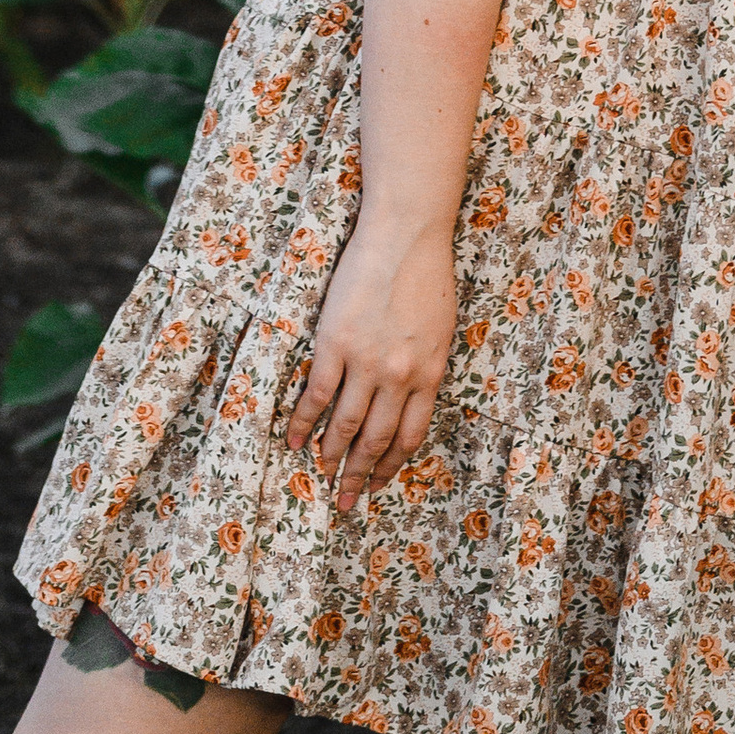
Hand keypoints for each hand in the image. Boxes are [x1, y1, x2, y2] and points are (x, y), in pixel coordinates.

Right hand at [287, 212, 458, 514]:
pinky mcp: (336, 343)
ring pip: (346, 425)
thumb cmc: (427, 273)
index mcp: (429, 374)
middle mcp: (399, 377)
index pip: (410, 437)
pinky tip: (294, 439)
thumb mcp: (440, 330)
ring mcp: (367, 362)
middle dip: (359, 475)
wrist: (406, 232)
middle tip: (345, 501)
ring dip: (330, 455)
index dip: (391, 466)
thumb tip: (409, 398)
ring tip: (319, 473)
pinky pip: (317, 394)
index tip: (377, 485)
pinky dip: (303, 421)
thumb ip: (426, 366)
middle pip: (377, 440)